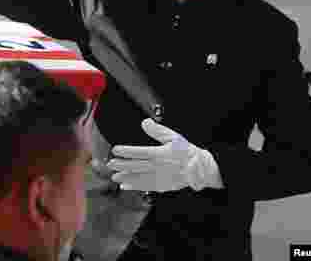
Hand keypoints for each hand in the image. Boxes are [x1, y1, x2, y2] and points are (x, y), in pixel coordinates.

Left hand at [107, 118, 222, 192]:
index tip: (115, 150)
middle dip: (121, 165)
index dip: (126, 151)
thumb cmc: (186, 151)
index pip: (139, 152)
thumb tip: (145, 122)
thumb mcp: (173, 137)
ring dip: (126, 177)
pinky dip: (135, 186)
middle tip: (110, 164)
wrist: (201, 168)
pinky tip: (125, 185)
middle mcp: (158, 167)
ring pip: (139, 177)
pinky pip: (146, 187)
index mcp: (160, 154)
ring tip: (114, 176)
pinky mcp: (163, 186)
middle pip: (136, 166)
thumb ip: (157, 130)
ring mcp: (160, 177)